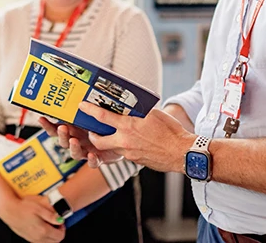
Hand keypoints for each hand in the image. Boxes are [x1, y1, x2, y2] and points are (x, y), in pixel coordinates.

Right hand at [0, 194, 65, 242]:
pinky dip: (44, 237)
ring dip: (51, 236)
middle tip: (55, 224)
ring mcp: (32, 239)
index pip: (60, 236)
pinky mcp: (28, 238)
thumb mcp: (39, 208)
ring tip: (48, 225)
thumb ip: (51, 215)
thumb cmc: (23, 207)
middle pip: (55, 241)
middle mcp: (38, 237)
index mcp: (43, 230)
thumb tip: (60, 220)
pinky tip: (41, 227)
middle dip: (58, 233)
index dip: (63, 229)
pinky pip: (40, 242)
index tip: (60, 222)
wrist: (9, 210)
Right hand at [38, 117, 121, 167]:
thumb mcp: (93, 116)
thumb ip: (86, 110)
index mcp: (73, 131)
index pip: (56, 129)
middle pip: (63, 141)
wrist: (121, 140)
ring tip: (74, 141)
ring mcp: (86, 151)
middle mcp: (78, 142)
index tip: (41, 118)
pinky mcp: (98, 159)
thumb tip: (81, 96)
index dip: (48, 125)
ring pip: (75, 153)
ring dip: (73, 147)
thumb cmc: (104, 127)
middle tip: (63, 128)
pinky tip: (91, 154)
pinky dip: (91, 160)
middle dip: (61, 135)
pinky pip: (93, 163)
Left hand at [74, 102, 195, 172]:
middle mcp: (125, 142)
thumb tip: (131, 105)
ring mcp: (129, 154)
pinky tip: (130, 141)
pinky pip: (124, 154)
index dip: (90, 110)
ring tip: (112, 135)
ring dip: (108, 142)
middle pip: (98, 141)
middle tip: (92, 130)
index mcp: (128, 126)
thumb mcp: (154, 113)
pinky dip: (122, 147)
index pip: (102, 117)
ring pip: (111, 149)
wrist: (183, 153)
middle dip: (92, 136)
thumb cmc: (171, 131)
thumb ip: (139, 110)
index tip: (82, 106)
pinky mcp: (136, 161)